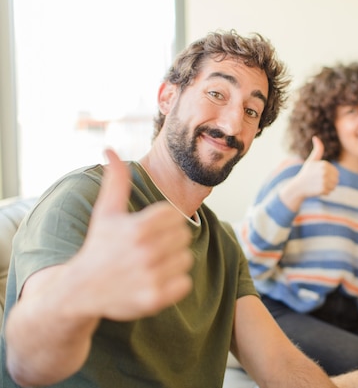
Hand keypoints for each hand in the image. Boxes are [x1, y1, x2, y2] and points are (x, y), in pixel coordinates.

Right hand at [72, 149, 193, 320]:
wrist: (80, 290)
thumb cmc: (99, 246)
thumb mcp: (105, 212)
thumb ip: (116, 181)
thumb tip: (110, 149)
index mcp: (138, 227)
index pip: (176, 215)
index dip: (164, 221)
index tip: (148, 229)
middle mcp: (145, 251)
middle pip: (184, 236)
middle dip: (169, 240)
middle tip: (149, 248)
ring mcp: (151, 276)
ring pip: (186, 258)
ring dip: (173, 261)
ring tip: (151, 264)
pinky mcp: (155, 298)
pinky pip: (185, 283)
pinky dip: (175, 283)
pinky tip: (155, 280)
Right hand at [291, 136, 338, 198]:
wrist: (298, 187)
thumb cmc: (306, 173)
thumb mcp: (311, 160)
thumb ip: (317, 150)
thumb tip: (315, 137)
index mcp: (323, 164)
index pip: (336, 172)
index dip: (329, 176)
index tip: (319, 176)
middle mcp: (324, 172)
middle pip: (336, 179)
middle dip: (330, 182)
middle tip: (319, 182)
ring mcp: (323, 180)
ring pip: (334, 186)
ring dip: (328, 188)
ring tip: (318, 185)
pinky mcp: (322, 189)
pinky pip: (330, 192)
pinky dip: (325, 193)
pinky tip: (316, 190)